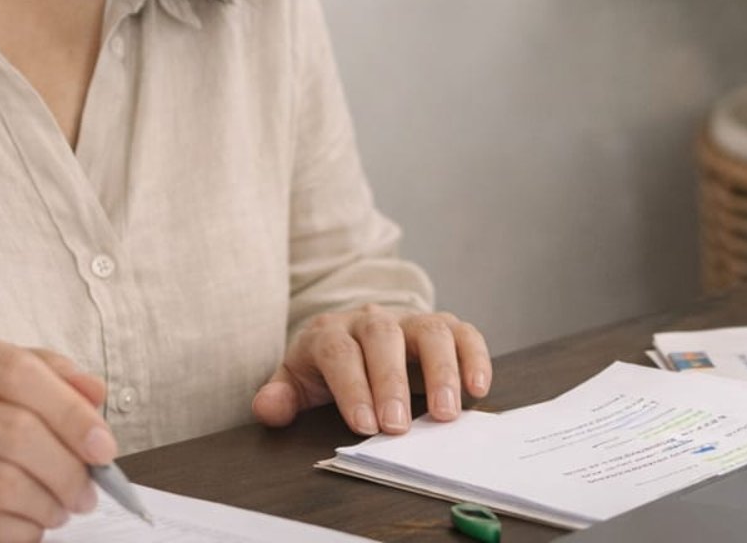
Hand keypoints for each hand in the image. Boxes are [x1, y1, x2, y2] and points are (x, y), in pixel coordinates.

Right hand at [0, 325, 116, 541]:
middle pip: (14, 433)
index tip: (103, 444)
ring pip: (0, 486)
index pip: (16, 371)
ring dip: (48, 504)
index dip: (71, 411)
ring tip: (60, 507)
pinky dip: (18, 532)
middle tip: (88, 487)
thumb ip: (39, 372)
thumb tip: (95, 396)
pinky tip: (28, 525)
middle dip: (68, 468)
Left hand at [251, 305, 491, 436]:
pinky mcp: (443, 328)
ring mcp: (410, 321)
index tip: (364, 426)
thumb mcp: (298, 382)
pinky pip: (463, 333)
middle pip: (384, 338)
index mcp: (331, 331)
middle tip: (398, 427)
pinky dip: (474, 357)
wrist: (356, 337)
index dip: (351, 387)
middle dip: (392, 382)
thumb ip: (281, 397)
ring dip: (441, 371)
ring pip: (430, 330)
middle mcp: (372, 319)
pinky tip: (478, 388)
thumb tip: (268, 409)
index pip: (339, 351)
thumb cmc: (327, 368)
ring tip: (446, 414)